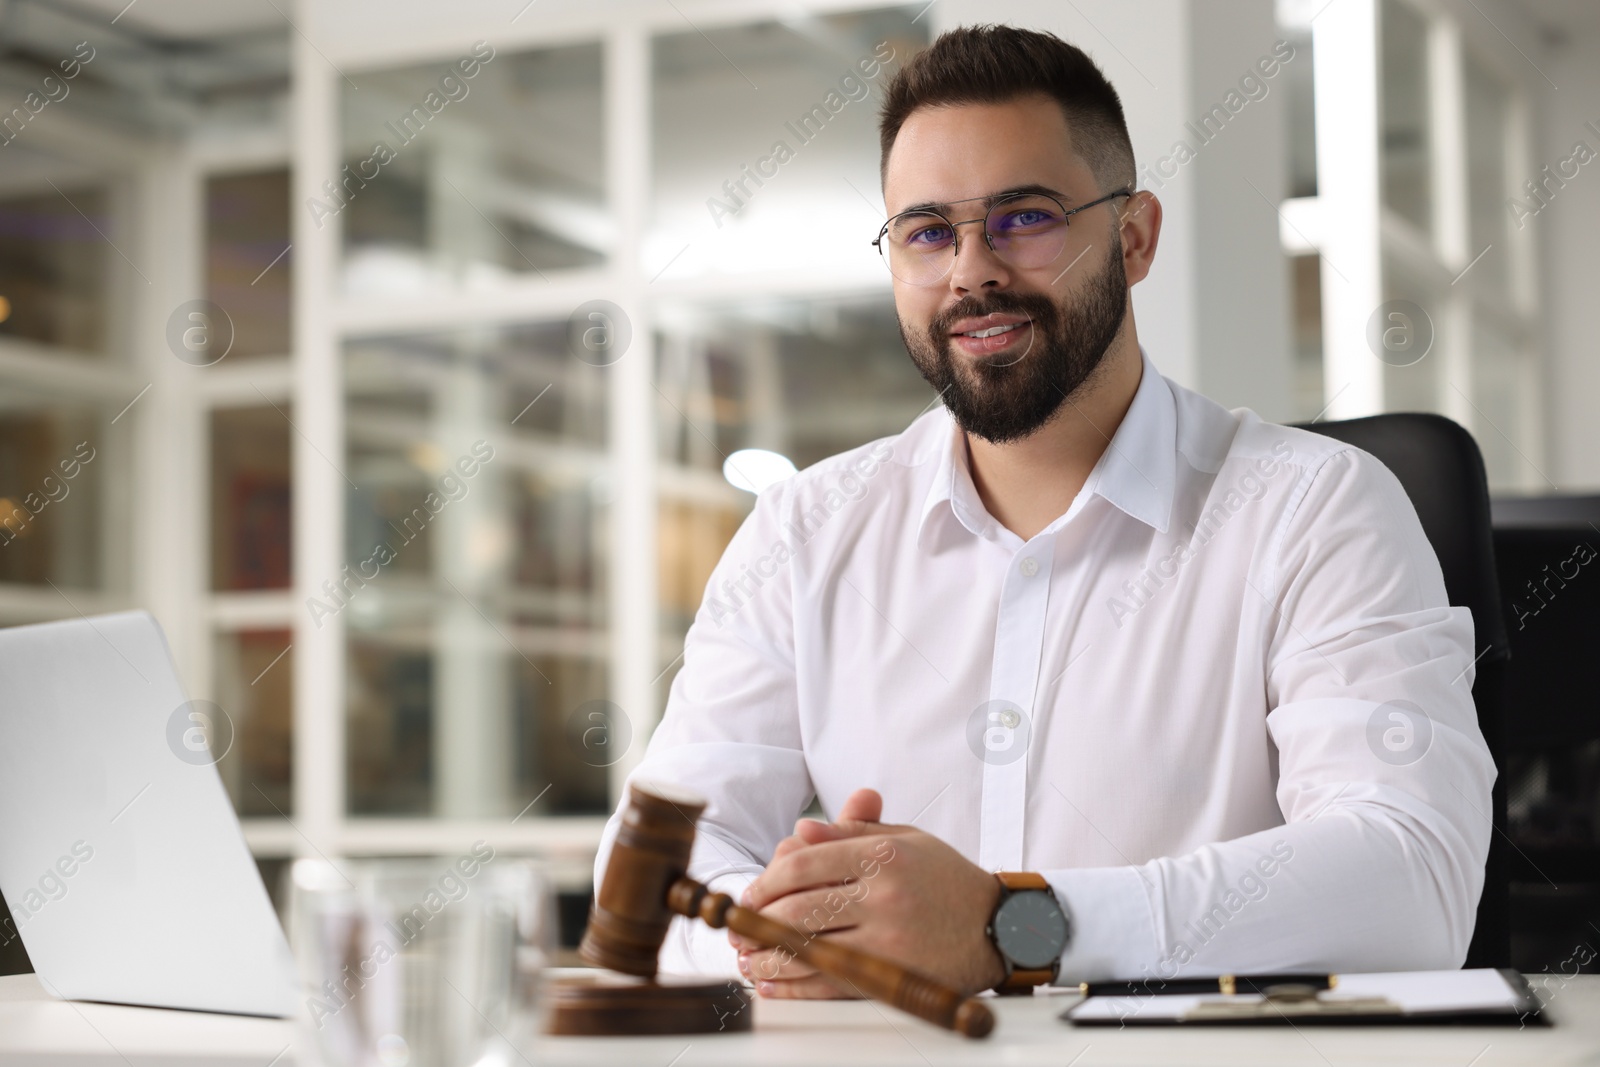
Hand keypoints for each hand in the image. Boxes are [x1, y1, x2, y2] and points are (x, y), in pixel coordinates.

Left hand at [729, 788, 1005, 998]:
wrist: (997, 926)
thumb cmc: (943, 878)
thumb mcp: (903, 839)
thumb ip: (848, 832)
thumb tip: (797, 833)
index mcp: (883, 854)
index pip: (803, 864)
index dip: (767, 879)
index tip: (751, 892)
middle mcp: (884, 896)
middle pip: (798, 909)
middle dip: (758, 920)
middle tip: (739, 925)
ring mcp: (888, 941)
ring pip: (808, 950)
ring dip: (767, 957)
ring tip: (748, 958)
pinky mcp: (892, 977)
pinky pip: (830, 985)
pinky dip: (794, 988)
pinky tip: (772, 985)